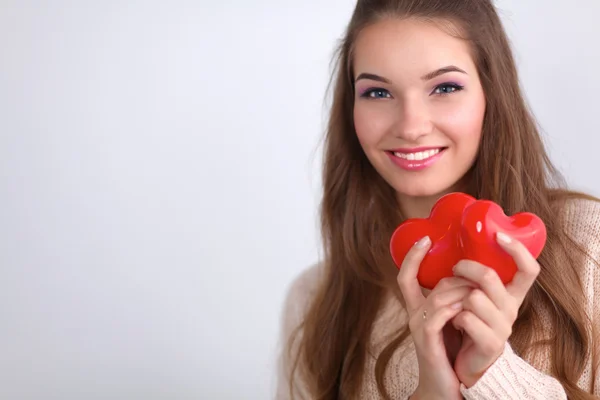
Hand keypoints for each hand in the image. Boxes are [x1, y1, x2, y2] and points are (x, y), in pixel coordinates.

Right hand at [398, 236, 475, 399]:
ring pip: (439, 297)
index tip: (425, 239)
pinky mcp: (425, 340)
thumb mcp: (452, 323)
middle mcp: (414, 314)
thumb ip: (456, 302)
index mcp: (419, 308)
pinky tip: (465, 311)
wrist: (445, 386)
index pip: (406, 276)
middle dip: (460, 279)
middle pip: (434, 284)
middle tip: (479, 283)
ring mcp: (418, 326)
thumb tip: (473, 282)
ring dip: (463, 293)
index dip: (412, 257)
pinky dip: (453, 309)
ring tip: (479, 297)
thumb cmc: (452, 354)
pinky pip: (437, 316)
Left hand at [451, 232, 540, 387]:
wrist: (465, 364)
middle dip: (464, 267)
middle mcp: (512, 309)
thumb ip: (472, 277)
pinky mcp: (492, 343)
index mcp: (511, 294)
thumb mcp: (473, 297)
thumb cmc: (466, 324)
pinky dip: (454, 317)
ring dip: (456, 298)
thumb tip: (452, 243)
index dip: (518, 251)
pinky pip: (466, 318)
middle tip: (454, 269)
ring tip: (454, 306)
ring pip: (473, 297)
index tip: (499, 235)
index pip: (529, 269)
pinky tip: (454, 323)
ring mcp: (504, 327)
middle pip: (489, 276)